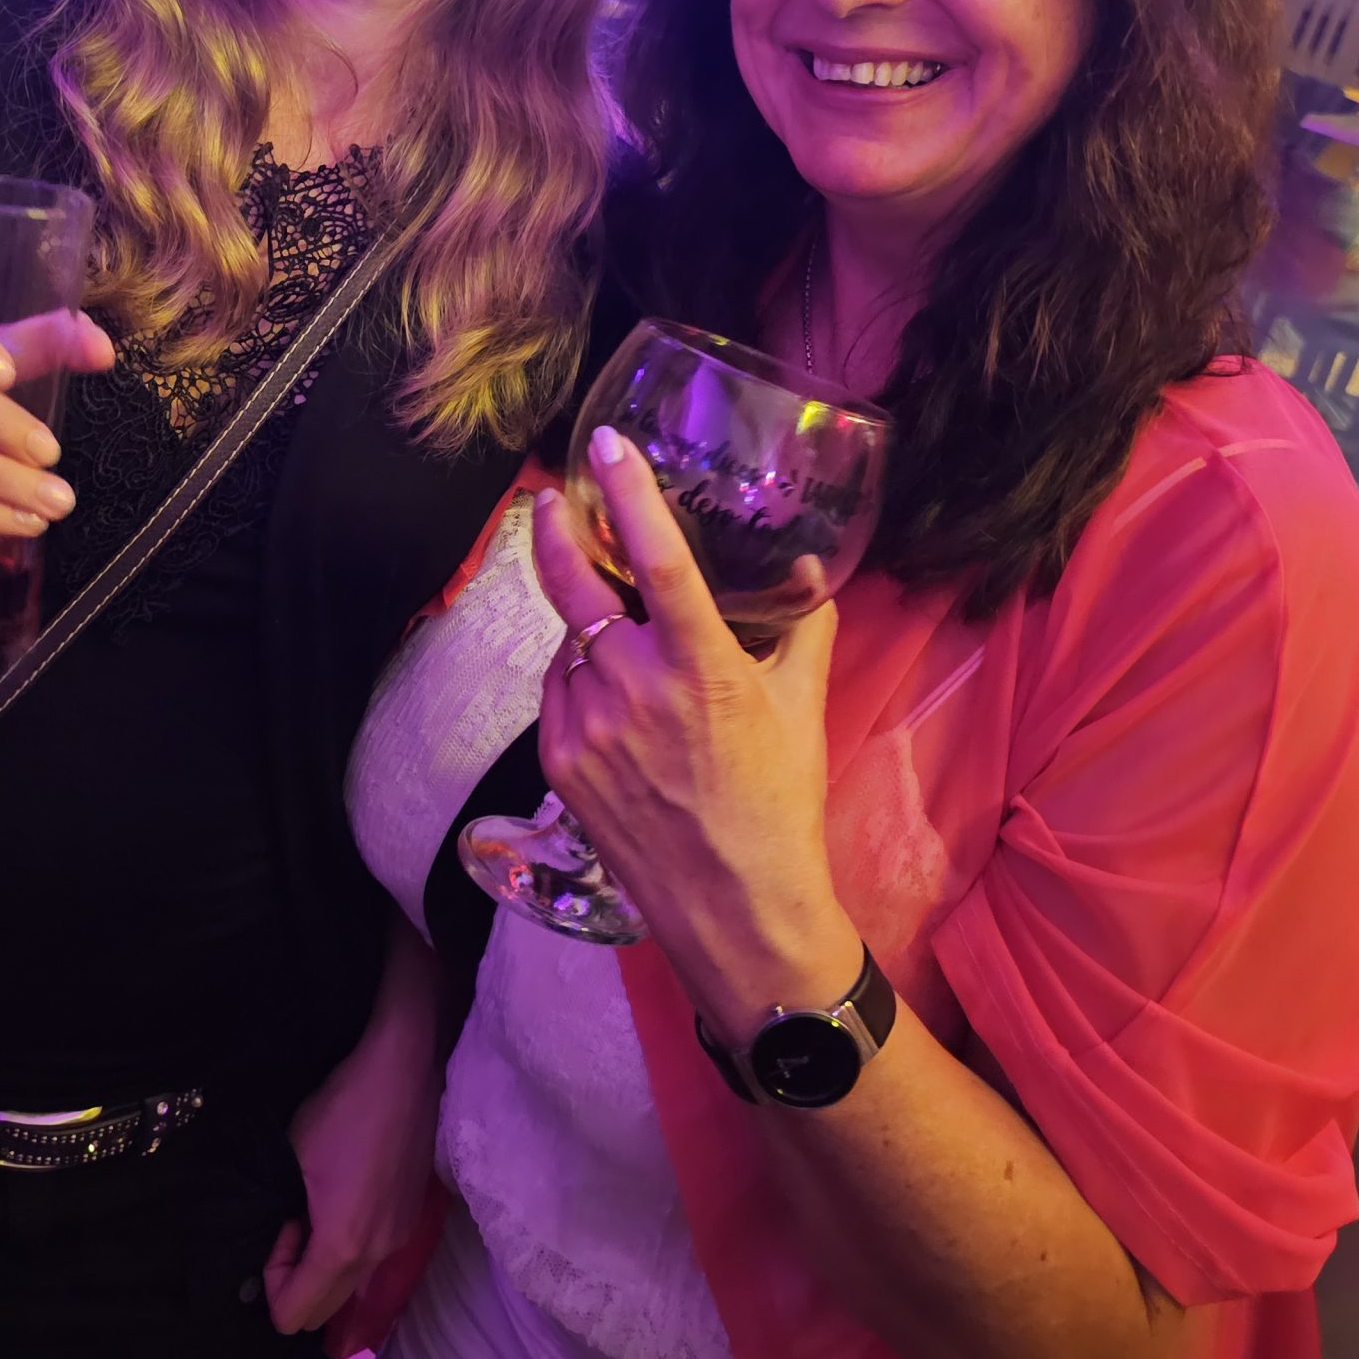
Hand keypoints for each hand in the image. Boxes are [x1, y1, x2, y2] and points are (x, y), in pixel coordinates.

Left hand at [264, 933, 445, 1350]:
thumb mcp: (293, 1156)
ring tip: (318, 1208)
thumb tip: (278, 1239)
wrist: (407, 1071)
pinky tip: (348, 1198)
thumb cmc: (343, 1108)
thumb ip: (280, 1213)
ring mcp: (400, 1240)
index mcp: (342, 1246)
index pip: (293, 1316)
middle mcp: (376, 1256)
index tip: (279, 1228)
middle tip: (292, 1222)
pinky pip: (372, 1262)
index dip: (272, 1280)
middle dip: (297, 1281)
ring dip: (324, 1266)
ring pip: (351, 1288)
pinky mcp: (413, 1221)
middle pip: (324, 1313)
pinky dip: (351, 1250)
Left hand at [532, 429, 859, 1040]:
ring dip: (583, 625)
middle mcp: (636, 690)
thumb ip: (803, 628)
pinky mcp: (561, 762)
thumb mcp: (803, 709)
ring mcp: (590, 727)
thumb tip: (809, 568)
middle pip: (576, 585)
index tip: (603, 447)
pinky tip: (608, 693)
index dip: (628, 495)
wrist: (736, 912)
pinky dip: (576, 677)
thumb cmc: (779, 806)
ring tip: (617, 640)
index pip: (657, 560)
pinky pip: (558, 690)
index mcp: (703, 668)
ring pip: (568, 642)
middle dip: (555, 533)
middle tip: (550, 502)